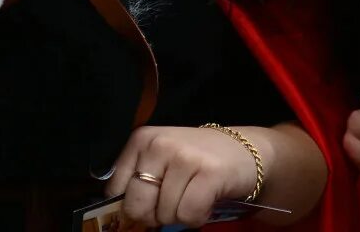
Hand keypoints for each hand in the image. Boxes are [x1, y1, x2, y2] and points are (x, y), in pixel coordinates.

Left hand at [105, 125, 264, 228]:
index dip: (133, 206)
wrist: (244, 150)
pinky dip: (197, 218)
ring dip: (180, 216)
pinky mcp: (208, 173)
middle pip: (136, 206)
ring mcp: (184, 157)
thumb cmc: (196, 160)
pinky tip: (205, 202)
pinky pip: (188, 215)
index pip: (115, 190)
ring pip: (164, 214)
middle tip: (173, 203)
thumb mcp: (161, 160)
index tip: (151, 202)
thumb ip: (138, 180)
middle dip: (154, 215)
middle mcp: (159, 144)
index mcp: (141, 140)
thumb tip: (120, 216)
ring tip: (194, 196)